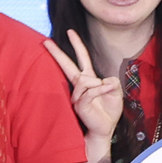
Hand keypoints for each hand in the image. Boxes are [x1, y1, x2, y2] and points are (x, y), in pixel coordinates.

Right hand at [47, 32, 123, 151]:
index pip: (81, 58)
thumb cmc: (108, 113)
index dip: (77, 45)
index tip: (70, 32)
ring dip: (99, 84)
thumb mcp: (115, 93)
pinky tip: (106, 91)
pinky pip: (90, 91)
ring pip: (85, 80)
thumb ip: (112, 83)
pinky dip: (101, 90)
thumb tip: (106, 79)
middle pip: (68, 65)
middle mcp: (80, 85)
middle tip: (46, 41)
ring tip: (107, 91)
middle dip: (57, 53)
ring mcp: (77, 94)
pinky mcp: (79, 104)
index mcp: (89, 79)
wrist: (103, 130)